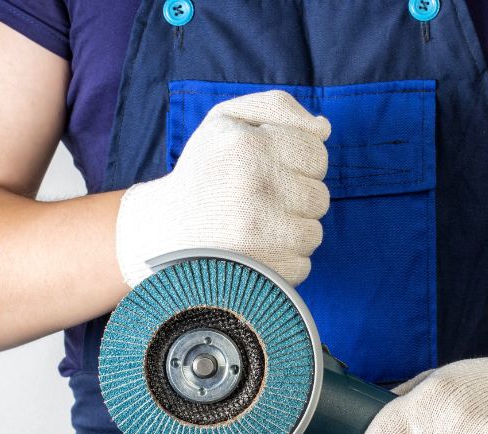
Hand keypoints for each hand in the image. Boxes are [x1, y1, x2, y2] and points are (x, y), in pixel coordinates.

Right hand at [115, 90, 331, 286]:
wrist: (163, 232)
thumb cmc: (204, 173)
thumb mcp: (226, 122)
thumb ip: (277, 108)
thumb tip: (324, 128)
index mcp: (249, 146)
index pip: (318, 156)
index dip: (300, 165)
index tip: (272, 172)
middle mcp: (256, 187)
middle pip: (320, 197)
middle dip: (296, 199)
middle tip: (259, 202)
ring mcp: (260, 234)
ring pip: (314, 234)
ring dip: (291, 232)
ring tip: (255, 227)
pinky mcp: (263, 270)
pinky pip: (302, 265)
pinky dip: (282, 262)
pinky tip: (254, 252)